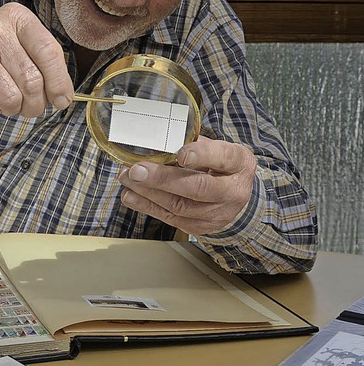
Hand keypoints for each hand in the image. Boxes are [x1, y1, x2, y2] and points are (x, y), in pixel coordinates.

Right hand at [0, 2, 73, 117]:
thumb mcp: (22, 49)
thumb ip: (46, 67)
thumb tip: (63, 98)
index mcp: (17, 16)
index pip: (48, 51)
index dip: (59, 82)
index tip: (61, 101)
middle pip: (31, 80)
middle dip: (36, 104)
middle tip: (30, 107)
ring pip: (10, 98)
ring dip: (13, 108)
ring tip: (6, 99)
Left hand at [118, 136, 256, 234]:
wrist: (237, 197)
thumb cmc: (220, 165)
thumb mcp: (216, 148)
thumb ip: (192, 143)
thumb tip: (156, 138)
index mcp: (238, 163)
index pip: (223, 158)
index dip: (201, 155)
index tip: (181, 154)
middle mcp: (232, 191)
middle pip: (197, 187)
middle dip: (162, 179)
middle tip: (137, 170)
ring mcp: (218, 213)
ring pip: (180, 206)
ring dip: (148, 193)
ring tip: (127, 178)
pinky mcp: (201, 227)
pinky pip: (171, 218)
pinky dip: (147, 206)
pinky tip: (131, 196)